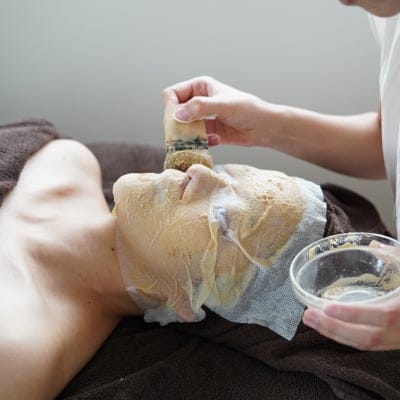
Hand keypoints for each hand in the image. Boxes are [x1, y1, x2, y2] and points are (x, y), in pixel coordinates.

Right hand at [162, 76, 279, 146]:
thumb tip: (178, 116)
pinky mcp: (207, 132)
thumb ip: (200, 108)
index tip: (175, 120)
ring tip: (201, 139)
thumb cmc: (247, 109)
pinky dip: (201, 142)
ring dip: (189, 136)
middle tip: (185, 134)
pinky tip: (216, 140)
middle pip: (175, 113)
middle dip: (178, 124)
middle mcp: (198, 101)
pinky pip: (195, 139)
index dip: (170, 107)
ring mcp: (202, 118)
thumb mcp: (222, 105)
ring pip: (183, 128)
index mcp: (199, 87)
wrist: (263, 127)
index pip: (172, 94)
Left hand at [303, 243, 399, 350]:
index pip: (380, 316)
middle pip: (366, 337)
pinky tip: (330, 327)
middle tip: (307, 315)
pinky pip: (368, 345)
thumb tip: (372, 244)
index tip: (327, 307)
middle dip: (333, 328)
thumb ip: (395, 257)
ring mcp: (399, 341)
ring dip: (335, 334)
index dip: (353, 314)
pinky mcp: (395, 345)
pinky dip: (346, 337)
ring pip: (365, 345)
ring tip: (310, 320)